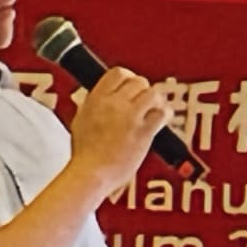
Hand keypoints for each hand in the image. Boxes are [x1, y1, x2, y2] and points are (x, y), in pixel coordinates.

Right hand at [60, 67, 165, 194]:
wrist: (91, 173)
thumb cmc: (85, 155)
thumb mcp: (81, 120)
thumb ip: (94, 106)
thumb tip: (103, 99)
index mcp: (96, 99)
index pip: (118, 73)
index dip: (129, 77)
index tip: (132, 84)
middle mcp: (113, 104)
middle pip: (139, 81)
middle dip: (143, 91)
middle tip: (144, 102)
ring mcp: (129, 116)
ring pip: (153, 93)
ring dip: (156, 102)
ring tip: (153, 111)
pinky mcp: (143, 130)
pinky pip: (162, 112)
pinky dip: (165, 114)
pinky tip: (161, 121)